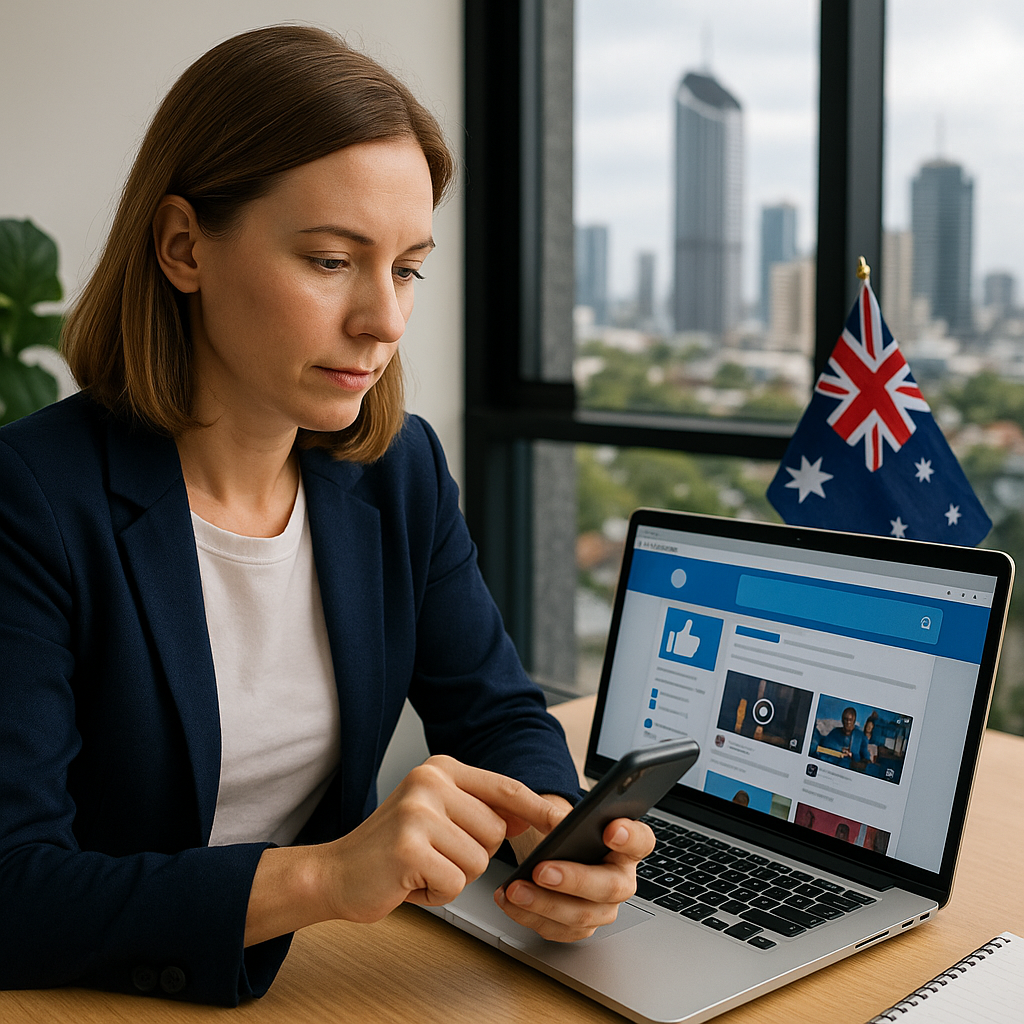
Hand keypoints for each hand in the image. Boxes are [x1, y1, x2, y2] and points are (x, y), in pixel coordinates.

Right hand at [313, 756, 565, 925]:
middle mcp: (429, 782)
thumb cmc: (391, 848)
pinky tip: (411, 882)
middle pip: (496, 832)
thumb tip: (535, 812)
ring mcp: (418, 812)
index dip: (537, 808)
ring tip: (421, 867)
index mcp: (440, 769)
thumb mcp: (437, 814)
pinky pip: (455, 883)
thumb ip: (480, 809)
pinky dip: (436, 893)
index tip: (564, 822)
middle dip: (473, 855)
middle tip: (434, 855)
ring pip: (479, 861)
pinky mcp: (409, 848)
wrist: (336, 873)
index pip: (504, 788)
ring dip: (454, 876)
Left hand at [494, 815, 655, 941]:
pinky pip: (556, 930)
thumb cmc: (567, 834)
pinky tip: (509, 901)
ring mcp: (602, 908)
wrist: (554, 852)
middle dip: (573, 880)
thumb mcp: (568, 816)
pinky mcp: (579, 927)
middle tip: (541, 870)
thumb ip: (567, 817)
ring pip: (581, 915)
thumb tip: (557, 824)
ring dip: (543, 903)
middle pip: (609, 887)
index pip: (641, 840)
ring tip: (515, 889)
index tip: (611, 830)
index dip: (629, 837)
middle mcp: (621, 880)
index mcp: (627, 846)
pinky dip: (527, 916)